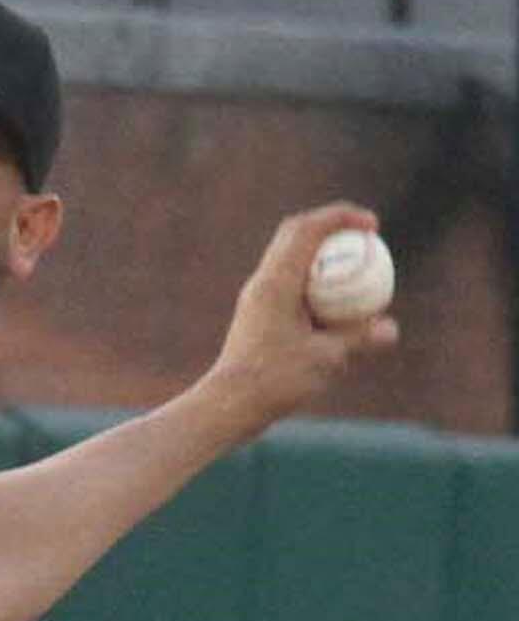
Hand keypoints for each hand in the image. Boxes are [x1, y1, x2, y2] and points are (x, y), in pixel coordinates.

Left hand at [202, 201, 399, 435]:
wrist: (229, 404)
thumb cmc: (274, 381)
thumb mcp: (326, 359)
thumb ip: (359, 338)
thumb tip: (391, 327)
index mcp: (276, 282)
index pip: (306, 230)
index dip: (341, 217)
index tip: (373, 224)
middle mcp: (262, 283)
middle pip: (295, 235)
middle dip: (332, 228)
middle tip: (366, 238)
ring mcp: (257, 298)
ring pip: (292, 260)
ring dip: (323, 255)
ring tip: (357, 268)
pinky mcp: (258, 315)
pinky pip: (291, 285)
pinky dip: (317, 283)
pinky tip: (339, 305)